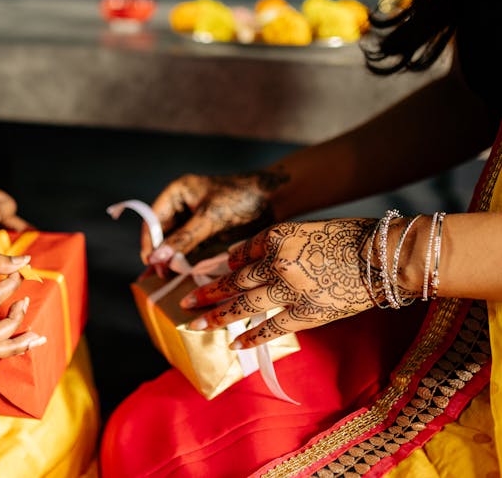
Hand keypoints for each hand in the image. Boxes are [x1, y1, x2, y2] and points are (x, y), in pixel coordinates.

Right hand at [141, 170, 286, 266]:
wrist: (275, 198)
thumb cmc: (242, 198)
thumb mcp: (210, 217)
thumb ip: (183, 238)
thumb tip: (157, 258)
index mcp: (177, 194)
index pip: (153, 220)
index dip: (150, 242)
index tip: (150, 263)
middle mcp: (182, 207)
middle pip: (162, 235)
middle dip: (160, 255)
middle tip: (159, 277)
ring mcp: (193, 221)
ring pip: (174, 245)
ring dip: (171, 262)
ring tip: (166, 282)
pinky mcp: (206, 234)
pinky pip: (190, 251)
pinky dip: (185, 263)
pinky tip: (181, 278)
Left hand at [181, 219, 378, 348]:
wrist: (386, 256)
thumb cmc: (351, 237)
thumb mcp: (308, 229)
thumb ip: (278, 245)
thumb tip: (247, 262)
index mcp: (277, 236)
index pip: (241, 252)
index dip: (225, 264)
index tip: (212, 272)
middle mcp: (276, 262)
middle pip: (233, 280)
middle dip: (206, 291)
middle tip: (185, 300)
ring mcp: (289, 290)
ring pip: (243, 304)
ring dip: (216, 316)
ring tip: (195, 323)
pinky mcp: (306, 313)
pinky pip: (270, 327)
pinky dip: (250, 336)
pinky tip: (233, 343)